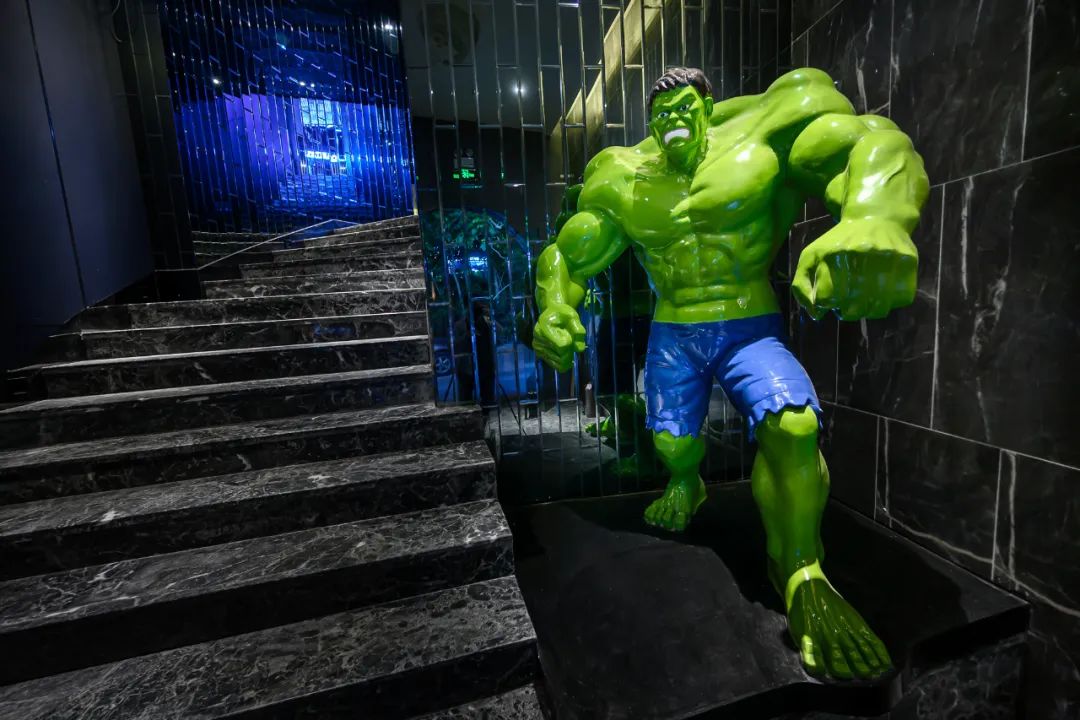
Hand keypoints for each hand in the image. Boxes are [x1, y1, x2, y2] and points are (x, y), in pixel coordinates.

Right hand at [532, 304, 585, 371]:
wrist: (552, 314)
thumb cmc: (563, 314)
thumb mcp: (573, 316)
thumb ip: (578, 330)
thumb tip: (579, 349)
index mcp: (544, 326)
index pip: (562, 346)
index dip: (570, 342)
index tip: (568, 333)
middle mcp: (537, 338)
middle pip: (562, 356)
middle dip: (570, 350)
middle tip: (570, 340)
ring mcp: (538, 347)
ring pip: (560, 363)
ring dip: (568, 356)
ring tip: (566, 344)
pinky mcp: (539, 354)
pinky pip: (557, 366)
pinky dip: (565, 362)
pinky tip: (566, 353)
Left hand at [792, 218, 917, 320]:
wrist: (876, 217)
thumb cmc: (838, 242)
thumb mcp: (811, 257)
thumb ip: (801, 285)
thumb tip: (816, 314)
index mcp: (833, 255)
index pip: (827, 299)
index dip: (826, 304)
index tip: (830, 298)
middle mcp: (861, 255)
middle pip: (853, 309)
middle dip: (847, 310)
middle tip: (847, 300)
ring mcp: (887, 258)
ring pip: (878, 308)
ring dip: (869, 310)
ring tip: (864, 298)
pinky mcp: (908, 261)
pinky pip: (901, 298)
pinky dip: (891, 302)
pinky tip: (882, 292)